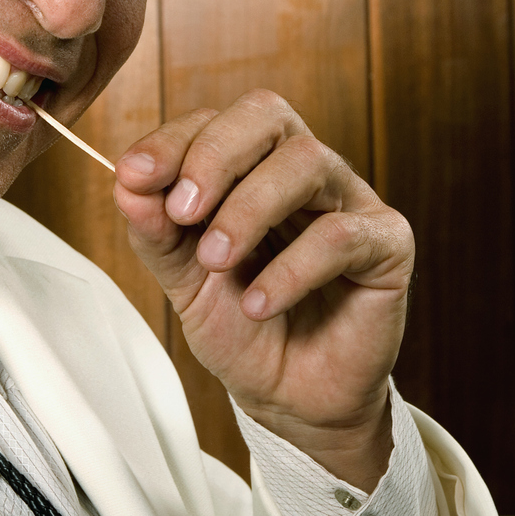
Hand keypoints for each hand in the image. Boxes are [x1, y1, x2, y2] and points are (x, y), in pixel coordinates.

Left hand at [113, 90, 413, 488]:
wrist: (291, 399)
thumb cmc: (244, 328)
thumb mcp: (184, 281)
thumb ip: (157, 232)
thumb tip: (127, 183)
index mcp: (254, 168)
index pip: (217, 121)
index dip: (174, 141)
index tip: (135, 176)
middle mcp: (304, 172)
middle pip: (268, 115)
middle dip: (215, 155)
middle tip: (183, 211)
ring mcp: (350, 201)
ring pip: (306, 162)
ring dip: (250, 209)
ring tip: (217, 263)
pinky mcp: (388, 244)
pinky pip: (341, 234)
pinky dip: (291, 269)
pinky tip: (258, 304)